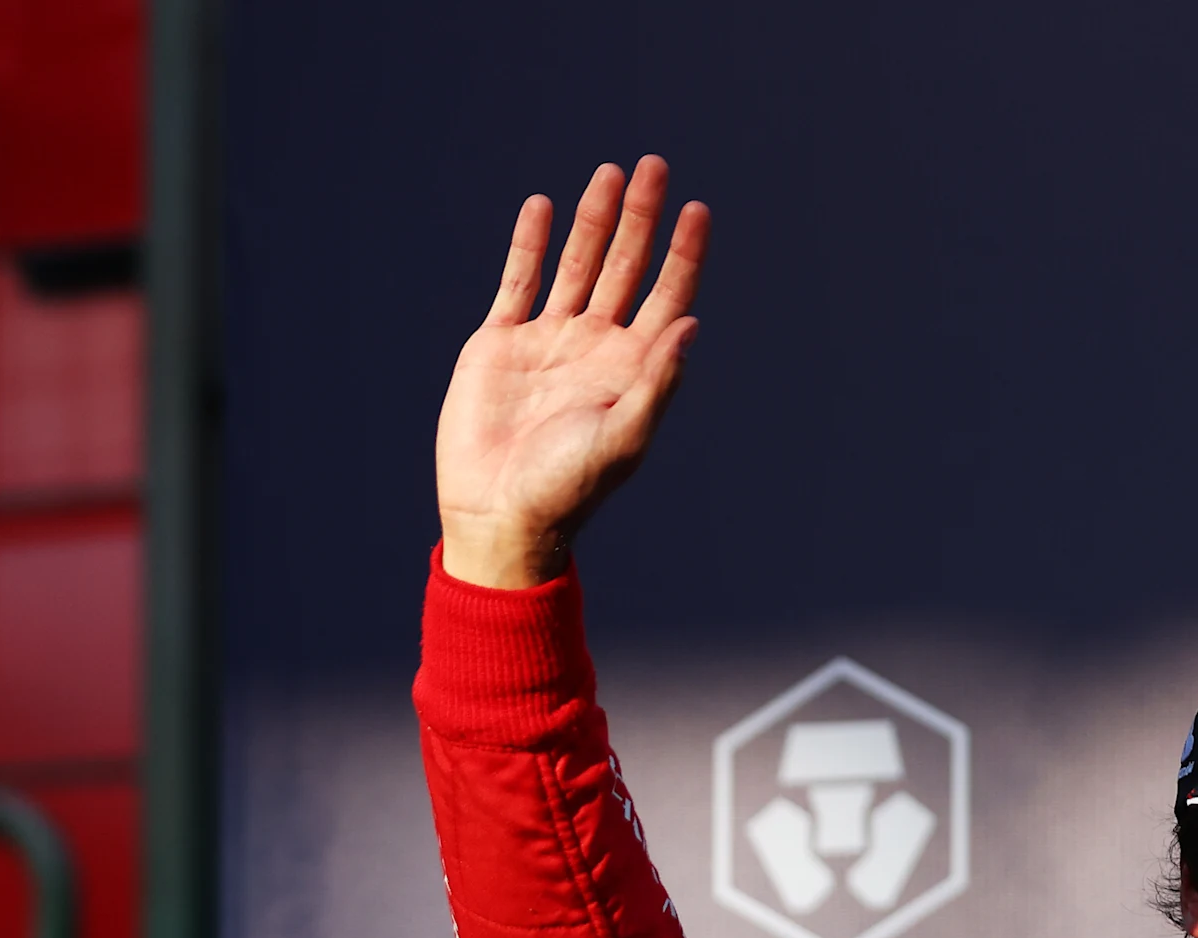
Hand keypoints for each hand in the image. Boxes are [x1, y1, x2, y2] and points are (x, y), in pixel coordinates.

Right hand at [435, 156, 708, 587]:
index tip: (698, 209)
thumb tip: (691, 324)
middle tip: (655, 165)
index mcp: (633, 368)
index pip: (667, 295)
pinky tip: (543, 208)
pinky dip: (531, 245)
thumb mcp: (623, 436)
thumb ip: (657, 381)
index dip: (684, 253)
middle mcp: (596, 347)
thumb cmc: (568, 487)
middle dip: (641, 218)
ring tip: (610, 173)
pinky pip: (519, 282)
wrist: (499, 511)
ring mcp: (549, 341)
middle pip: (626, 266)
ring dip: (593, 220)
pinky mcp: (501, 344)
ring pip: (577, 265)